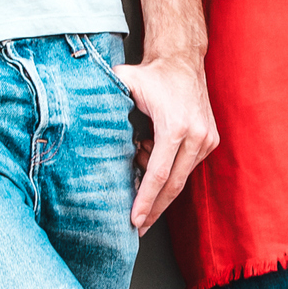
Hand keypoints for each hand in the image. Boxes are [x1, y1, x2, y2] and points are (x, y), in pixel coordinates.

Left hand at [114, 49, 220, 233]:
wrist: (184, 61)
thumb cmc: (153, 74)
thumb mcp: (125, 82)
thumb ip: (105, 97)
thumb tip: (77, 110)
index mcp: (177, 126)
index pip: (159, 174)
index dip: (146, 200)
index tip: (135, 220)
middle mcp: (197, 136)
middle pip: (173, 185)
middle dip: (154, 209)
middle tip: (138, 228)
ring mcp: (207, 140)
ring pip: (180, 178)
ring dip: (158, 183)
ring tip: (139, 163)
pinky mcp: (210, 141)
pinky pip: (186, 167)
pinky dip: (168, 169)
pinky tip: (151, 154)